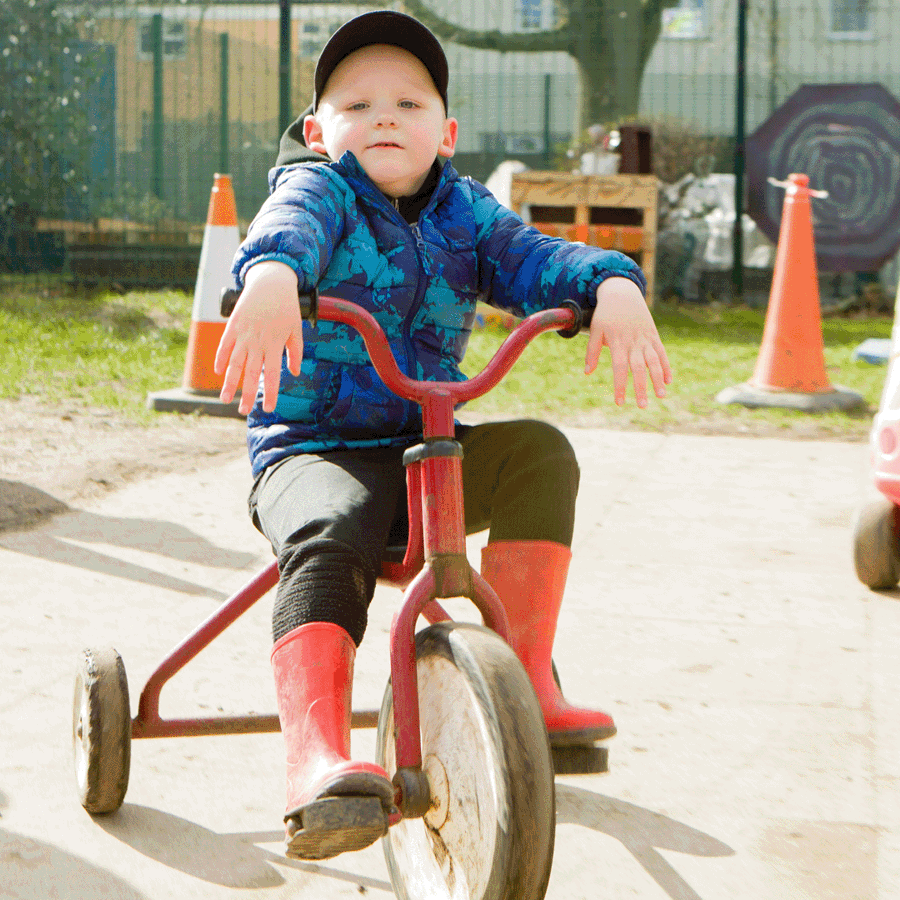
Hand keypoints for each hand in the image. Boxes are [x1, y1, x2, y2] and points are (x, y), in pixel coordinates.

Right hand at [214, 260, 303, 414]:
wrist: (271, 281)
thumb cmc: (287, 308)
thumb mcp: (297, 329)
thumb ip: (296, 352)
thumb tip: (294, 373)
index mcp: (275, 344)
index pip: (272, 375)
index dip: (270, 393)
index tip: (269, 408)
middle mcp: (258, 342)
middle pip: (250, 373)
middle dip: (246, 394)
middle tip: (243, 411)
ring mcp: (243, 334)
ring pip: (234, 364)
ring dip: (229, 383)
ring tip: (224, 399)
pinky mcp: (233, 325)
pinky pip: (224, 346)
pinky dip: (220, 359)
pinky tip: (219, 373)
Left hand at [584, 277, 671, 407]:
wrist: (623, 292)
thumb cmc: (605, 314)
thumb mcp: (595, 329)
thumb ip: (592, 351)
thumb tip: (587, 372)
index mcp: (618, 342)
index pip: (619, 368)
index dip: (620, 385)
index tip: (620, 402)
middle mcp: (634, 342)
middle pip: (639, 368)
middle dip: (641, 387)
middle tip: (643, 406)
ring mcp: (645, 339)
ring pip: (654, 361)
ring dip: (658, 379)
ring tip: (661, 396)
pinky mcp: (653, 336)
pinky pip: (661, 353)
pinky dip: (666, 366)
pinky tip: (668, 381)